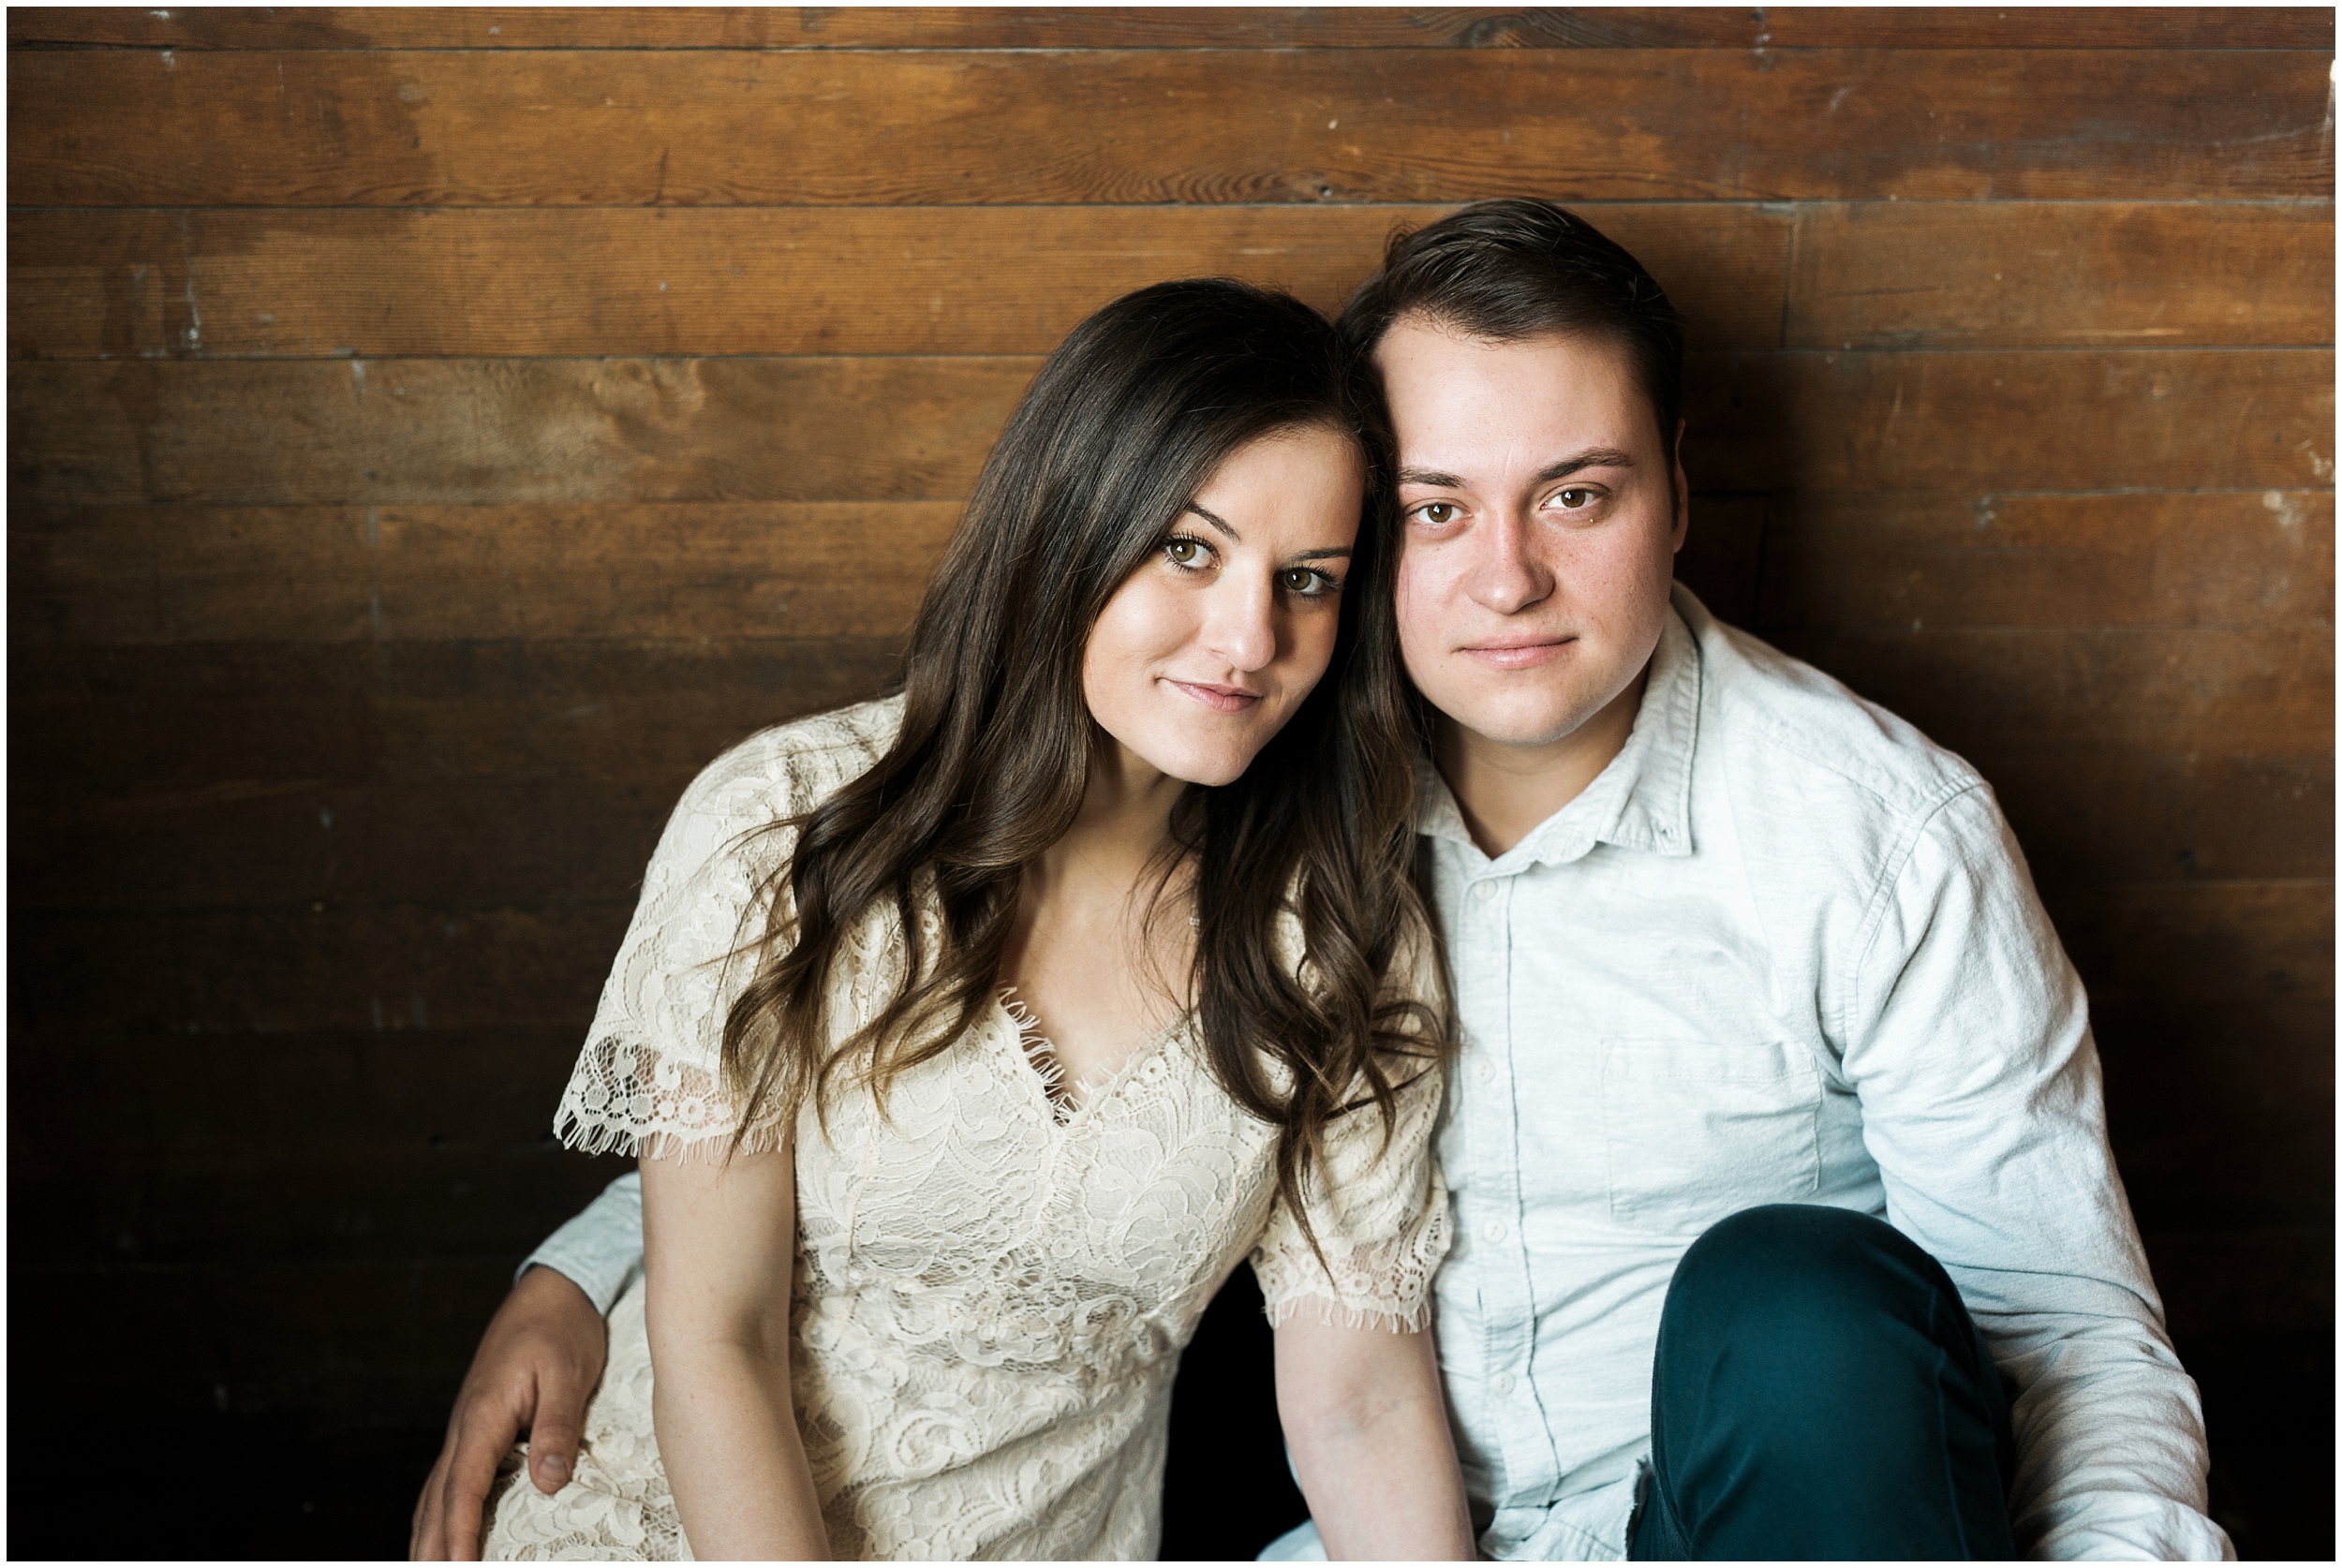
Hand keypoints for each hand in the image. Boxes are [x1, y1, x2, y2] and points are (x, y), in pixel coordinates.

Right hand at [409, 1265, 608, 1560]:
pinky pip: (452, 1478)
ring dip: (430, 1533)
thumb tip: (548, 1484)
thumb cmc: (561, 1328)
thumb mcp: (568, 1374)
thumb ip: (557, 1427)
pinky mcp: (478, 1427)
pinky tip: (446, 1531)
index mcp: (483, 1414)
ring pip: (437, 1492)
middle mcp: (465, 1426)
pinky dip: (442, 1511)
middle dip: (431, 1546)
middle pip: (438, 1499)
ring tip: (432, 1567)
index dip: (458, 1533)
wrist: (551, 1291)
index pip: (463, 1487)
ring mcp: (467, 1427)